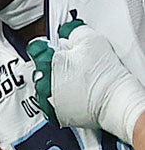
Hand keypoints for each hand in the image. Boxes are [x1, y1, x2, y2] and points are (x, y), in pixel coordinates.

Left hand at [31, 19, 144, 142]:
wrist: (112, 99)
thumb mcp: (90, 39)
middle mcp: (42, 85)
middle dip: (53, 65)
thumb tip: (69, 33)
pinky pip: (54, 104)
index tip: (56, 46)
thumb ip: (73, 33)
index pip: (36, 49)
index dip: (48, 45)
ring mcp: (48, 102)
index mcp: (45, 64)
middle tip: (73, 63)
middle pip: (41, 69)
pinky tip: (77, 93)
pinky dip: (62, 99)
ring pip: (46, 88)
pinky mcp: (57, 115)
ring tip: (78, 79)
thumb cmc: (102, 73)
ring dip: (57, 83)